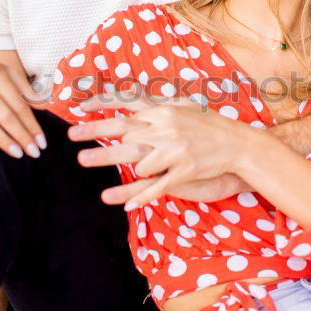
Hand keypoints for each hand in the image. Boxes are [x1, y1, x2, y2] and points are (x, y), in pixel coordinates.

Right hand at [0, 56, 46, 157]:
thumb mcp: (4, 74)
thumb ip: (23, 89)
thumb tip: (45, 106)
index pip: (18, 104)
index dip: (32, 125)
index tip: (42, 142)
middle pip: (3, 114)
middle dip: (21, 135)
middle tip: (34, 152)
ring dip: (2, 140)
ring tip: (17, 153)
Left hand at [69, 93, 254, 207]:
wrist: (238, 144)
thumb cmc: (209, 125)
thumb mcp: (181, 109)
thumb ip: (155, 109)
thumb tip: (131, 107)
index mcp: (164, 113)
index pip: (127, 110)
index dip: (102, 109)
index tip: (79, 109)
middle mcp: (167, 130)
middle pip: (124, 132)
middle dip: (95, 134)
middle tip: (71, 136)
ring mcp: (176, 151)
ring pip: (139, 161)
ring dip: (113, 163)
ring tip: (87, 163)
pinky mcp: (185, 171)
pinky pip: (159, 186)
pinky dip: (142, 196)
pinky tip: (125, 204)